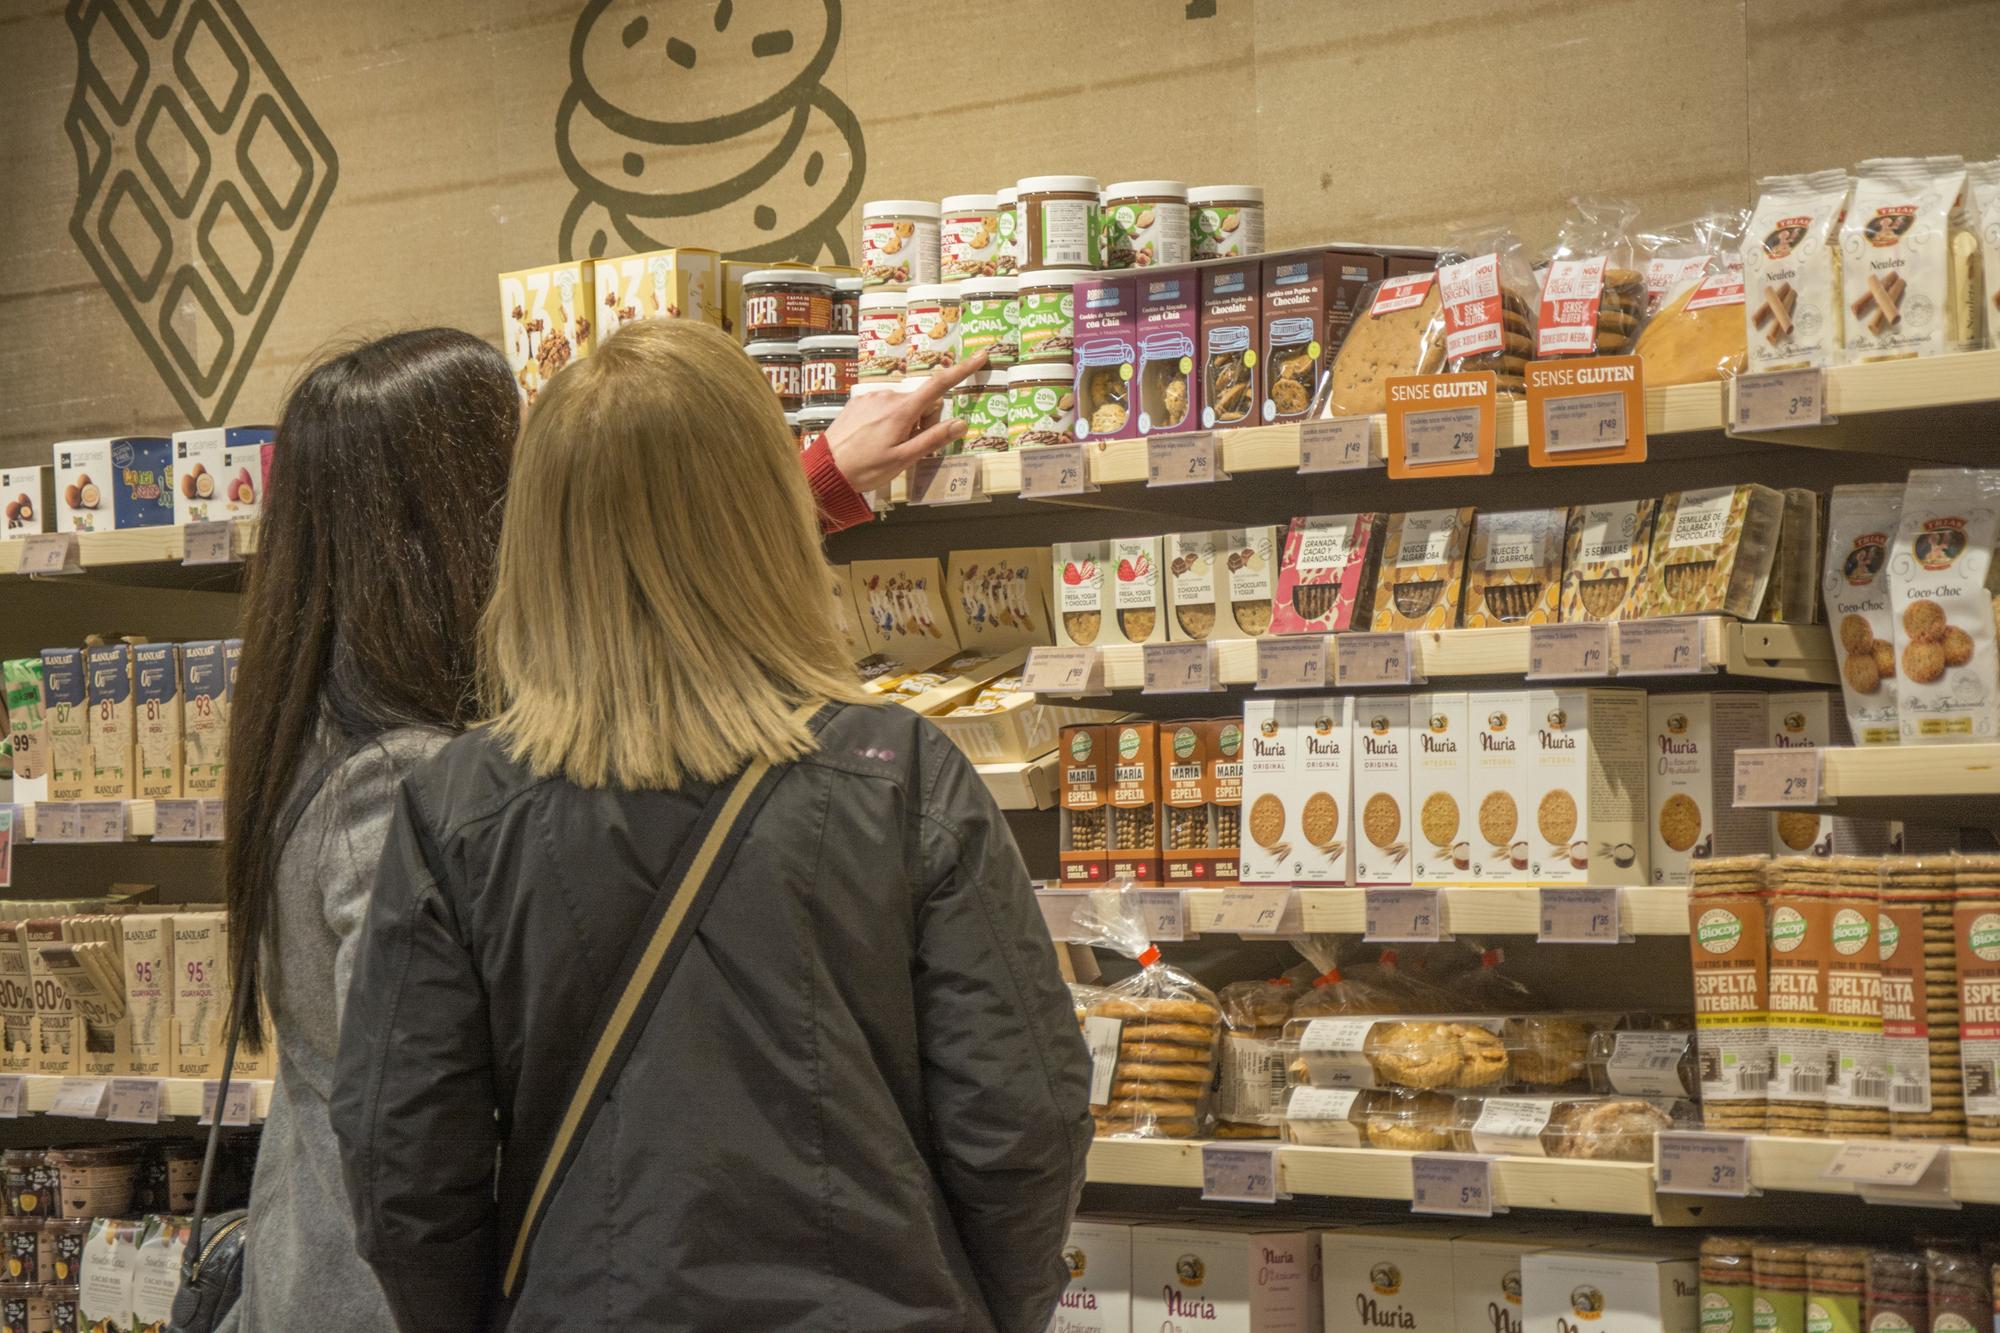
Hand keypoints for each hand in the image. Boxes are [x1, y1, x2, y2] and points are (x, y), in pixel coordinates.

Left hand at [821, 350, 992, 491]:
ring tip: (888, 446)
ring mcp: (872, 397)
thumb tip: (960, 423)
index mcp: (902, 411)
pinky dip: (888, 419)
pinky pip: (885, 405)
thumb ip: (933, 439)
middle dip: (925, 421)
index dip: (963, 370)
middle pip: (923, 402)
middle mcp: (888, 396)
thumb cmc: (866, 468)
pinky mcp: (859, 401)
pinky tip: (875, 438)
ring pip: (904, 404)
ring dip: (906, 422)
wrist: (826, 469)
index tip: (981, 356)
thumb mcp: (904, 459)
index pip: (940, 385)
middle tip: (910, 447)